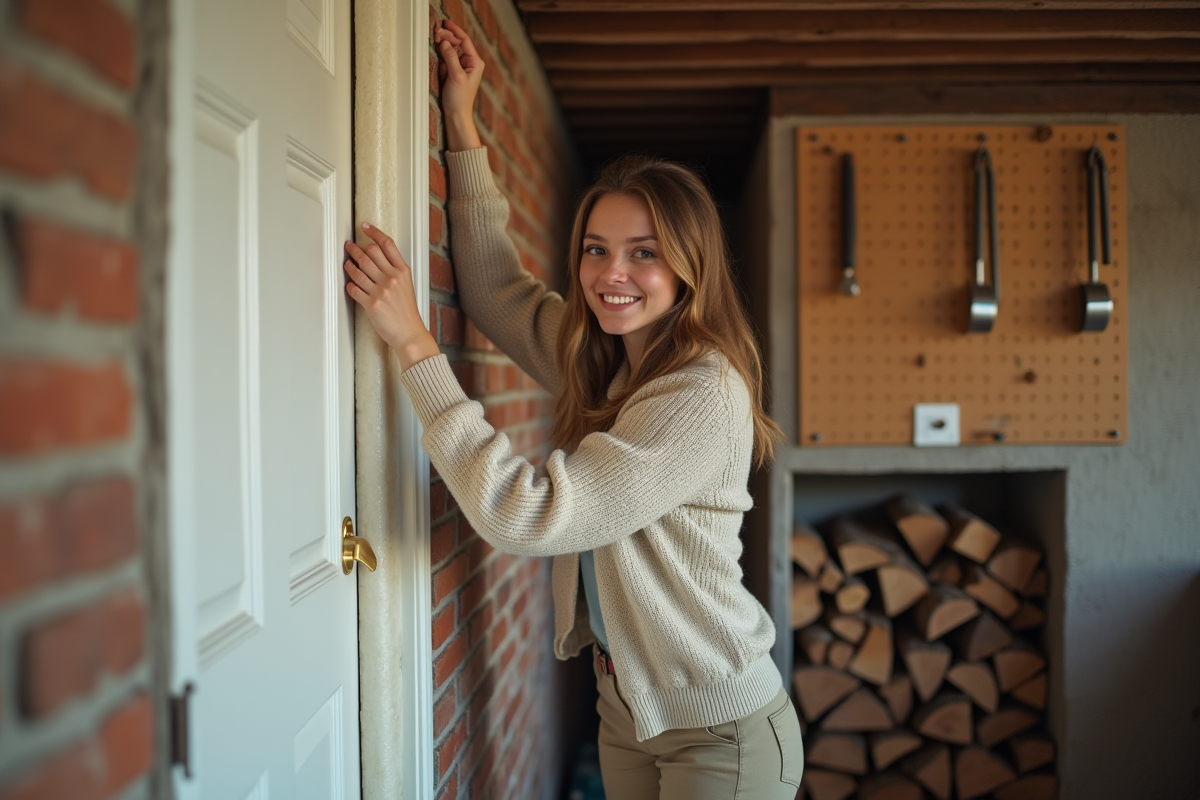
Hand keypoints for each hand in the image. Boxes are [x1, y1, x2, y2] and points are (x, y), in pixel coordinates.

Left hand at [344, 223, 440, 369]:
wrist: (409, 333)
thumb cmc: (407, 312)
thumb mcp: (407, 286)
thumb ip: (395, 271)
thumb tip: (378, 259)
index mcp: (402, 271)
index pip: (387, 244)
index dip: (374, 232)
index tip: (365, 227)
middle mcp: (391, 278)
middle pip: (370, 252)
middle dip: (356, 247)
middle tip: (350, 245)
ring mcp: (381, 290)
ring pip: (359, 269)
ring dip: (349, 263)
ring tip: (346, 261)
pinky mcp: (371, 303)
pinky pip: (354, 288)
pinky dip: (350, 284)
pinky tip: (349, 282)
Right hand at [434, 19, 482, 150]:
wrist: (456, 115)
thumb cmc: (460, 99)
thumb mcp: (456, 76)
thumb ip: (450, 57)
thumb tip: (444, 43)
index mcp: (475, 62)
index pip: (465, 40)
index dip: (455, 30)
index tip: (445, 23)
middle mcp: (469, 62)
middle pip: (457, 43)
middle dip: (447, 37)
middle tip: (435, 34)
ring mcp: (461, 66)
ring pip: (451, 49)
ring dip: (443, 43)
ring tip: (435, 39)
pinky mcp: (453, 72)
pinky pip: (446, 57)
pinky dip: (441, 52)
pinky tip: (436, 50)